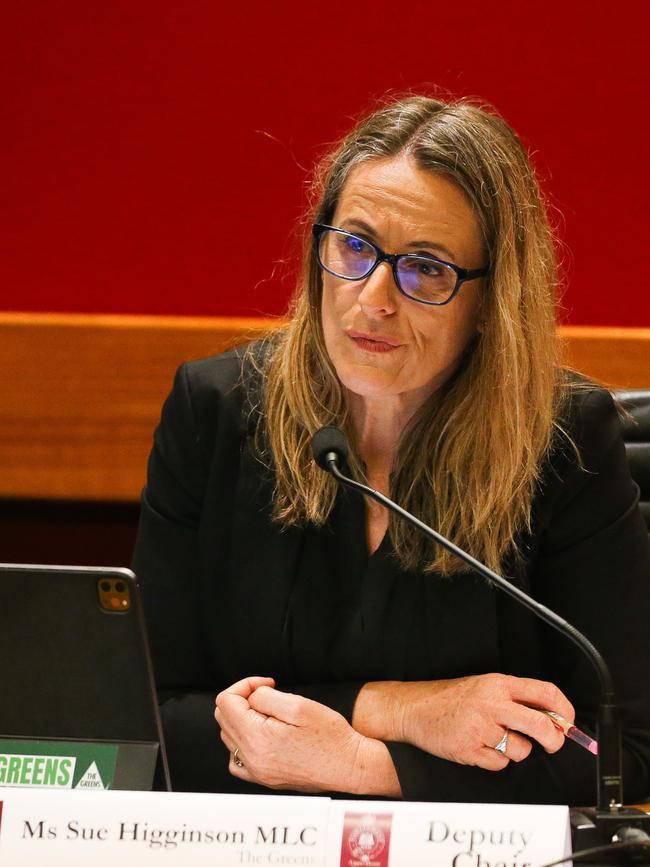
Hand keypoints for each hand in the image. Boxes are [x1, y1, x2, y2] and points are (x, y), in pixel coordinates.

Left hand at [214, 677, 399, 794]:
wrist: (349, 766)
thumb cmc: (330, 736)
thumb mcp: (298, 705)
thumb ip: (265, 697)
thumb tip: (251, 697)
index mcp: (257, 738)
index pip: (226, 701)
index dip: (245, 685)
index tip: (268, 684)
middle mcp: (252, 758)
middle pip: (223, 717)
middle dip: (243, 699)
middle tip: (270, 694)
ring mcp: (256, 772)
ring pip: (229, 735)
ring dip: (243, 718)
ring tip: (270, 713)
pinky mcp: (264, 778)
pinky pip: (236, 757)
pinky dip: (243, 741)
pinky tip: (261, 734)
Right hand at [353, 674, 574, 770]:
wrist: (414, 708)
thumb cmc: (451, 699)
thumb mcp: (485, 686)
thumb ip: (516, 698)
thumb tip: (553, 718)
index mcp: (498, 683)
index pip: (545, 692)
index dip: (564, 710)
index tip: (568, 722)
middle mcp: (491, 702)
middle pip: (542, 725)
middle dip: (554, 740)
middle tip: (551, 744)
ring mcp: (480, 726)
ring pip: (521, 750)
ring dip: (514, 751)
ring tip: (494, 739)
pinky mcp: (469, 748)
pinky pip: (500, 764)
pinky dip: (494, 761)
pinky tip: (479, 747)